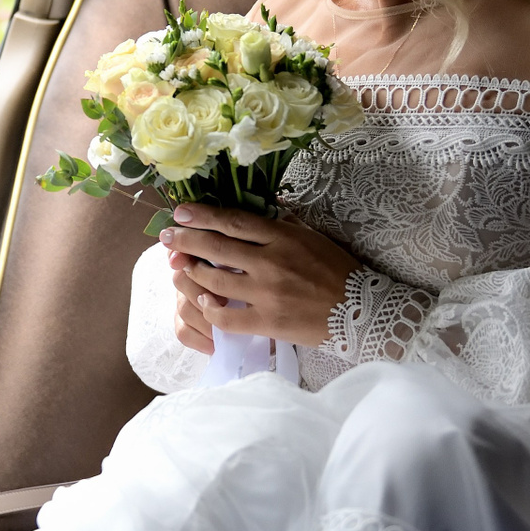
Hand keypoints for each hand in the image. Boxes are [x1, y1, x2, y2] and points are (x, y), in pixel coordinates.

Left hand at [162, 203, 359, 348]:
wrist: (362, 310)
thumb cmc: (337, 270)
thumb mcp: (312, 236)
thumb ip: (281, 223)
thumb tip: (255, 208)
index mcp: (282, 237)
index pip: (232, 221)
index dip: (202, 216)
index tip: (180, 213)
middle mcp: (270, 262)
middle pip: (215, 248)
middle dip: (185, 241)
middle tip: (166, 238)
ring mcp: (267, 294)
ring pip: (215, 280)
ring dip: (191, 272)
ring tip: (179, 267)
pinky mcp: (268, 322)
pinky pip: (227, 317)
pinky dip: (209, 308)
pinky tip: (201, 300)